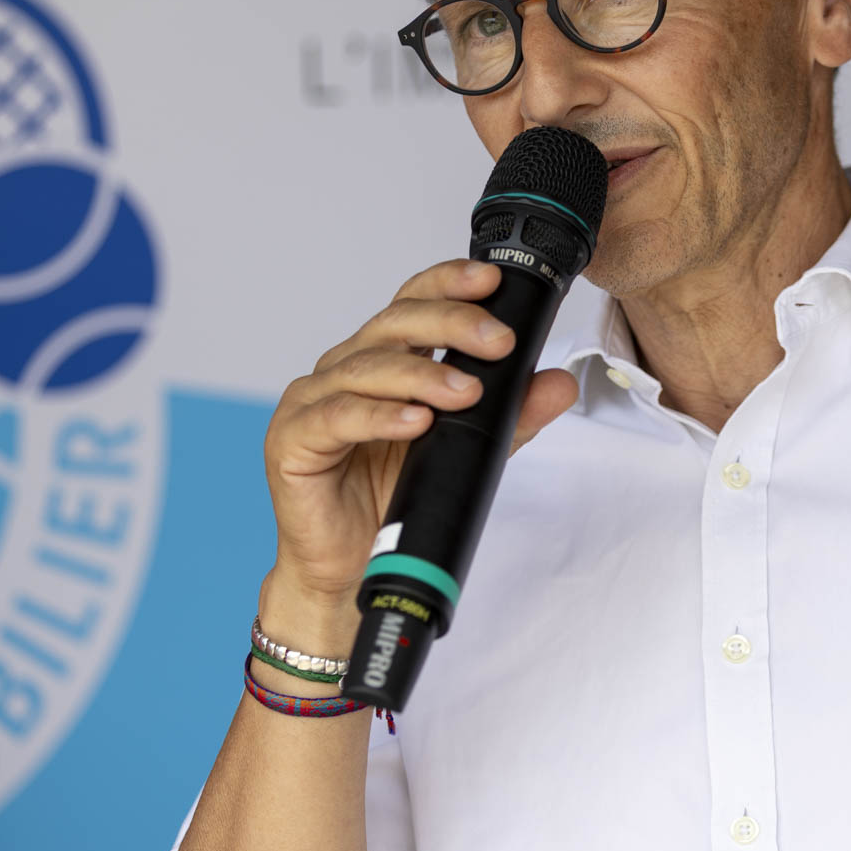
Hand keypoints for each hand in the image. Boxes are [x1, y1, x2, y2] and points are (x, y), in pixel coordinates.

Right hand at [262, 259, 577, 613]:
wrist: (349, 569)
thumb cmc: (394, 500)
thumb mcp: (464, 449)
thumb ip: (509, 415)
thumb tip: (560, 383)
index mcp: (380, 360)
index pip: (412, 303)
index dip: (447, 284)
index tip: (491, 282)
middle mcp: (343, 369)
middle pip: (394, 325)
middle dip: (450, 325)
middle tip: (498, 341)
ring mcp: (312, 401)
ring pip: (367, 368)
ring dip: (422, 377)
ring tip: (466, 392)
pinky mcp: (291, 440)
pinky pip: (336, 417)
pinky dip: (379, 416)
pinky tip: (414, 421)